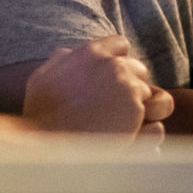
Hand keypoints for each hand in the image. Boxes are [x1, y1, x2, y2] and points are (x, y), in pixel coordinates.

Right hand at [20, 36, 172, 134]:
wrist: (47, 147)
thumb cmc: (39, 117)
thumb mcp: (41, 79)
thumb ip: (59, 61)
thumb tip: (68, 52)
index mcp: (90, 53)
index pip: (120, 45)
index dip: (117, 62)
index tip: (111, 80)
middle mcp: (113, 65)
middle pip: (139, 69)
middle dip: (131, 85)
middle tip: (115, 108)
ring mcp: (128, 87)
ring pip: (148, 94)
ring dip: (137, 109)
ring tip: (118, 127)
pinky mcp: (137, 111)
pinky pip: (153, 121)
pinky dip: (146, 133)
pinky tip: (128, 141)